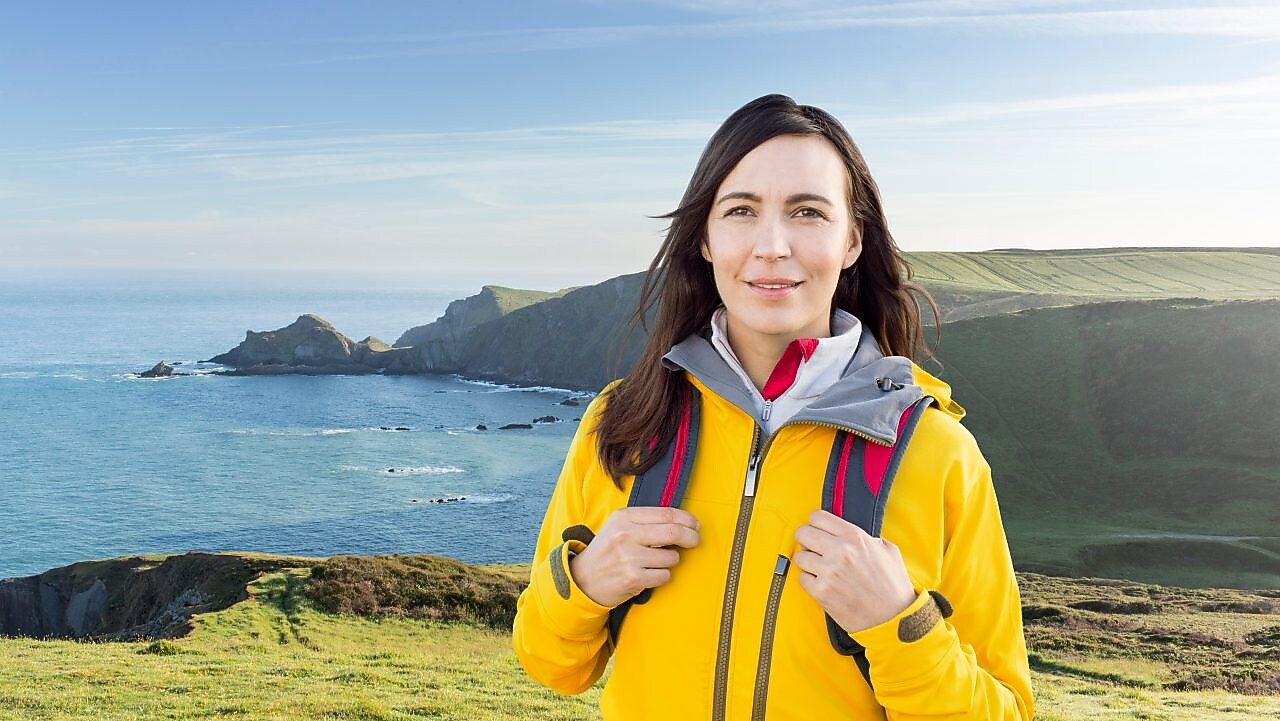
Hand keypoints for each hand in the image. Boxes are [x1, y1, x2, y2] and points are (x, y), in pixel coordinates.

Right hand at [568, 506, 699, 607]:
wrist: (583, 579)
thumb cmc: (606, 551)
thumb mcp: (618, 526)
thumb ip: (644, 521)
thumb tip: (682, 522)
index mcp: (624, 517)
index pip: (666, 514)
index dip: (686, 519)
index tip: (694, 525)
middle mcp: (626, 535)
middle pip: (673, 532)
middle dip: (691, 536)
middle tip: (695, 540)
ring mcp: (629, 557)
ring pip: (671, 557)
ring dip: (671, 560)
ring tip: (655, 562)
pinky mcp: (633, 578)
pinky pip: (664, 576)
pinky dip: (661, 576)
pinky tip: (648, 574)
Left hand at [793, 509, 917, 633]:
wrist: (893, 618)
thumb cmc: (893, 586)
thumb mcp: (888, 551)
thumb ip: (867, 538)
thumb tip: (849, 534)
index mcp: (855, 537)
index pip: (817, 517)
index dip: (815, 524)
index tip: (818, 531)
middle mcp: (839, 550)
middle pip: (802, 533)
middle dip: (806, 539)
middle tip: (813, 548)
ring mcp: (828, 571)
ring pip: (800, 556)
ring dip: (807, 562)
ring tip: (820, 568)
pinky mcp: (821, 591)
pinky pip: (802, 578)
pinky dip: (810, 581)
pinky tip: (823, 584)